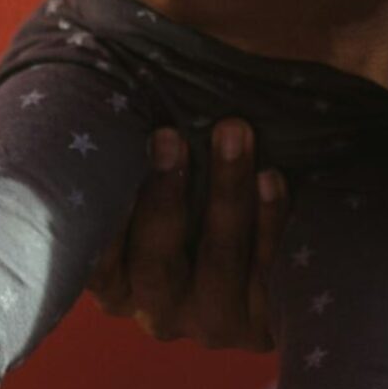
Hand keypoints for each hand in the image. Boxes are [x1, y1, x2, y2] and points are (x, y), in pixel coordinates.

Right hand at [87, 119, 287, 349]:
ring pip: (217, 266)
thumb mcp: (168, 171)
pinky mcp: (267, 319)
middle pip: (155, 266)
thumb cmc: (205, 185)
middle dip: (162, 198)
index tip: (112, 156)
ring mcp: (214, 319)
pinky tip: (273, 177)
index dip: (101, 215)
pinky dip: (270, 222)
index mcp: (121, 280)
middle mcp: (160, 309)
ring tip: (234, 131)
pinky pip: (269, 272)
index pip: (95, 262)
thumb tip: (104, 68)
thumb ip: (140, 146)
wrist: (292, 239)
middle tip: (170, 133)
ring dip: (225, 195)